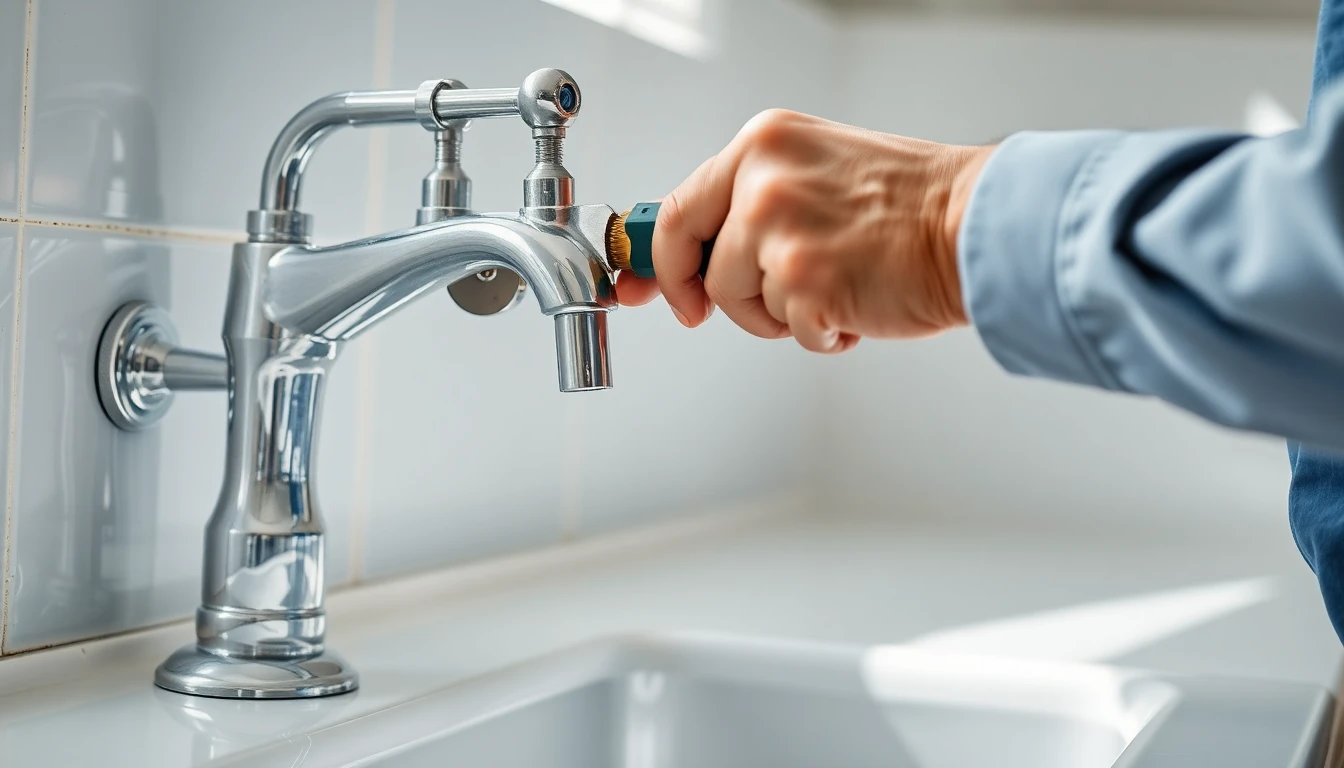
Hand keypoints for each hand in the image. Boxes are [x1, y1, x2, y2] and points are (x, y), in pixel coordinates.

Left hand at [615, 109, 994, 352]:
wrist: (975, 227)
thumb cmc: (910, 207)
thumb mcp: (815, 174)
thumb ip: (754, 201)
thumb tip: (696, 253)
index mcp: (764, 144)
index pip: (678, 207)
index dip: (659, 258)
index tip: (653, 283)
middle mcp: (764, 181)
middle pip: (694, 259)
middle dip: (704, 295)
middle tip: (721, 310)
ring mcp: (781, 231)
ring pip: (739, 301)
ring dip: (780, 313)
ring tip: (831, 289)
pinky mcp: (805, 281)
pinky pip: (786, 329)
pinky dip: (819, 332)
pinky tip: (853, 305)